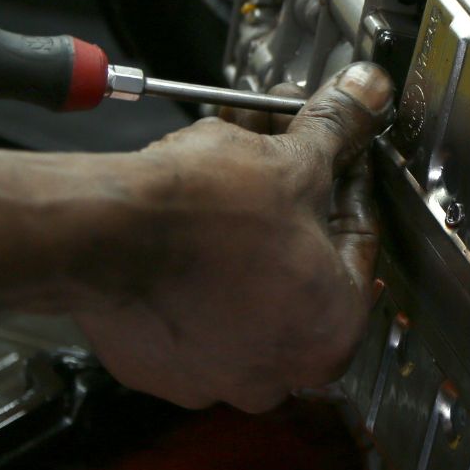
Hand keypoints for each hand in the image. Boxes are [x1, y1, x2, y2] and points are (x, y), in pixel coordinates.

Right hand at [71, 63, 392, 411]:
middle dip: (289, 195)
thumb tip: (368, 92)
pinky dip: (192, 266)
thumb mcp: (292, 160)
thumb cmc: (206, 214)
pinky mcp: (157, 365)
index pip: (357, 242)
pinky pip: (187, 308)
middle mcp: (277, 374)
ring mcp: (212, 377)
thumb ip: (339, 129)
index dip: (346, 180)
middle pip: (296, 264)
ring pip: (242, 285)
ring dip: (242, 224)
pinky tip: (186, 215)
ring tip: (226, 161)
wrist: (102, 233)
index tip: (336, 151)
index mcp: (332, 335)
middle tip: (277, 148)